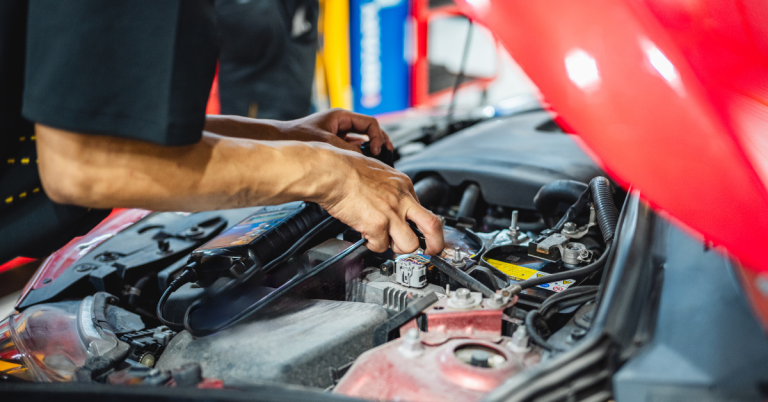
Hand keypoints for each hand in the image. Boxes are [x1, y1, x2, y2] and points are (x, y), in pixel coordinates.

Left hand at [281, 109, 393, 154]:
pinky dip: (358, 155)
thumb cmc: (298, 136)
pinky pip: (352, 149)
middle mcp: (341, 123)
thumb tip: (364, 159)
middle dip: (380, 141)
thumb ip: (348, 150)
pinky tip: (361, 164)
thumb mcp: (327, 143)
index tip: (377, 150)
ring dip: (369, 149)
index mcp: (341, 116)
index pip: (370, 123)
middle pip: (369, 130)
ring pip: (361, 140)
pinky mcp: (334, 144)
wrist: (280, 141)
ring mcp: (338, 134)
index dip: (378, 136)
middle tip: (387, 153)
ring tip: (377, 160)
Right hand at [313, 145, 443, 254]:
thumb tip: (391, 202)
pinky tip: (366, 236)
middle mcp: (401, 199)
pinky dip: (373, 245)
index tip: (419, 232)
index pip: (423, 209)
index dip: (420, 225)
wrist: (332, 171)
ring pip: (410, 244)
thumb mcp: (379, 172)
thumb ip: (389, 189)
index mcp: (403, 185)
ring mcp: (391, 213)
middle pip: (432, 226)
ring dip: (398, 248)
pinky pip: (381, 247)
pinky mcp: (377, 225)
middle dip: (435, 244)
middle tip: (432, 251)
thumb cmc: (347, 169)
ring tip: (386, 241)